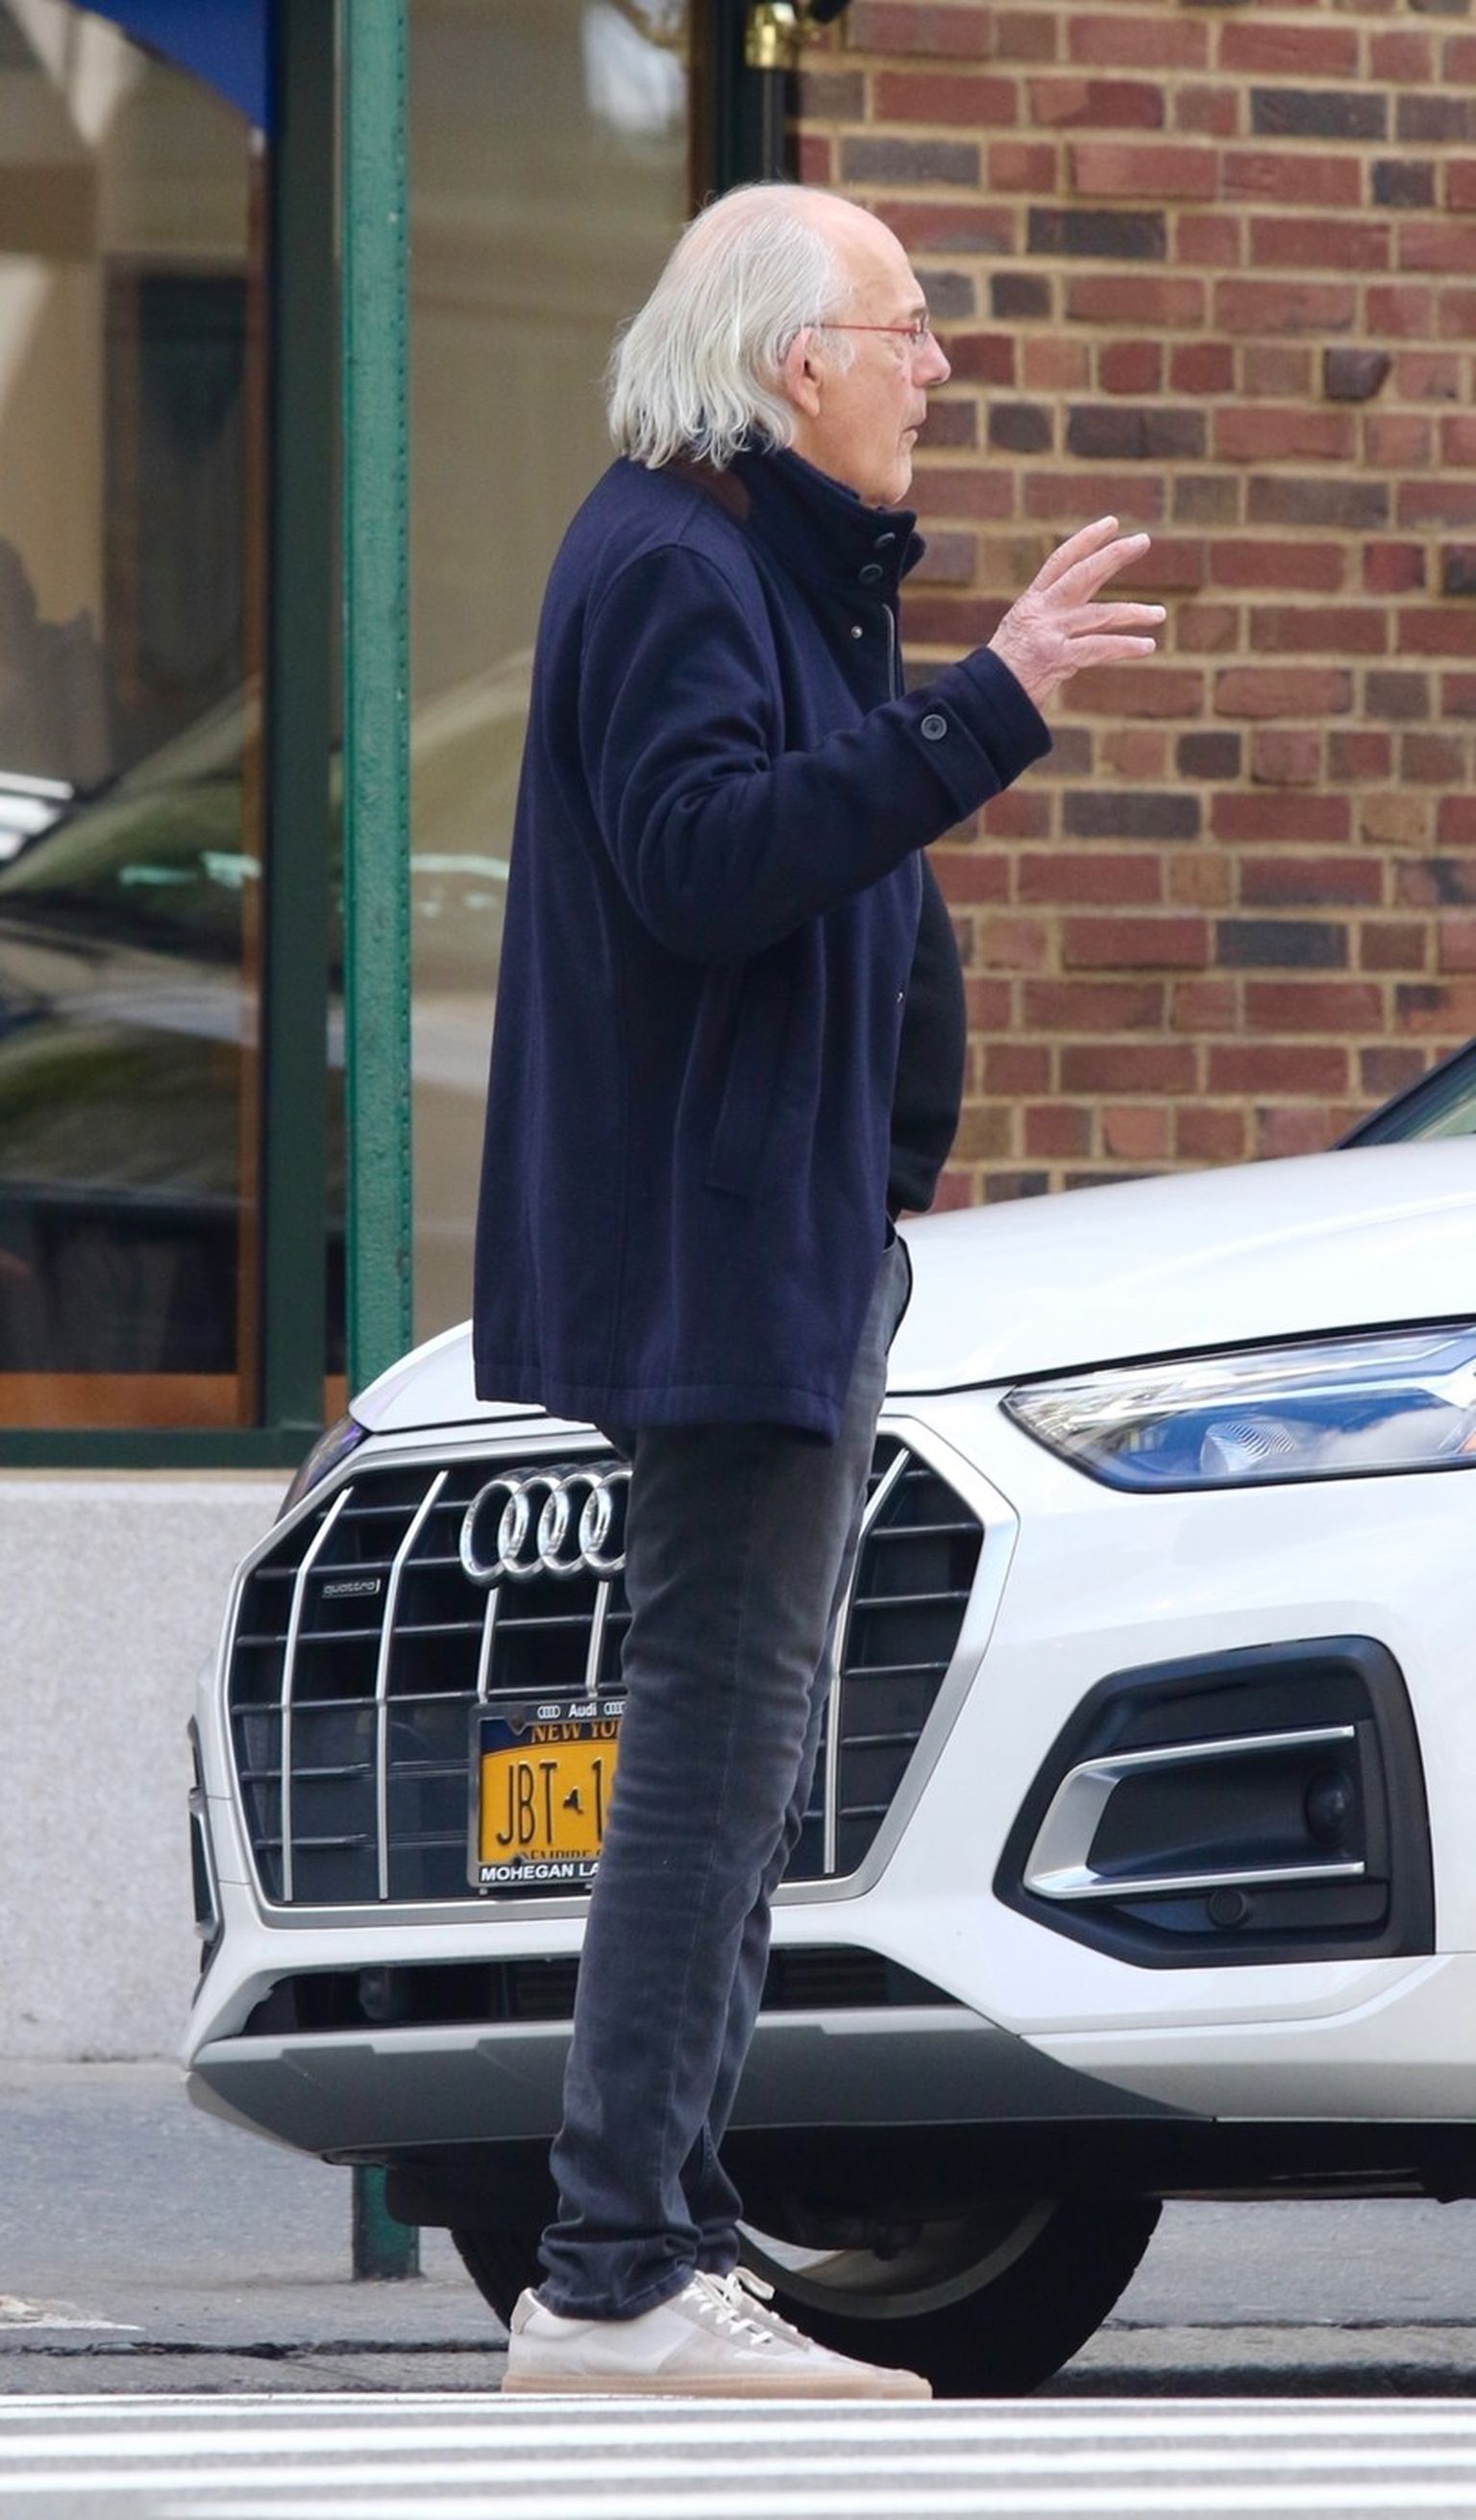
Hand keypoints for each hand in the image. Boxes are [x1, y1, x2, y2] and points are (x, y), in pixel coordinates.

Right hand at [987, 517, 1164, 710]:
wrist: (984, 697)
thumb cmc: (1004, 671)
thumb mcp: (1021, 634)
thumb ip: (1048, 619)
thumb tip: (1082, 612)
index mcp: (1031, 602)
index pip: (1061, 561)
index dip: (1086, 540)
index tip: (1110, 524)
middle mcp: (1041, 611)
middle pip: (1083, 574)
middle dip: (1114, 555)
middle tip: (1142, 540)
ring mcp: (1048, 633)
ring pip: (1100, 614)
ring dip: (1133, 613)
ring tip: (1159, 614)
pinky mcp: (1056, 658)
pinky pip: (1099, 648)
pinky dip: (1125, 647)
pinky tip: (1147, 646)